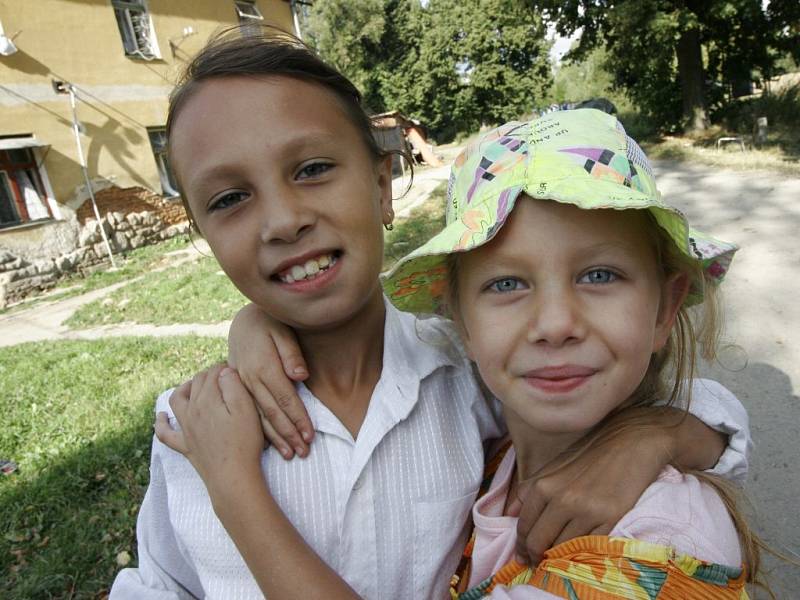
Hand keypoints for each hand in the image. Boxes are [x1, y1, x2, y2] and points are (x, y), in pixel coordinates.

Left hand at [155, 365, 264, 499]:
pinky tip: (162, 417)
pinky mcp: (184, 446)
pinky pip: (165, 433)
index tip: (236, 370)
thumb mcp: (246, 409)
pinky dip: (161, 423)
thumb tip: (223, 371)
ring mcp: (186, 429)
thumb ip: (233, 385)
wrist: (233, 476)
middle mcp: (191, 410)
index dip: (224, 368)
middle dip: (209, 375)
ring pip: (177, 399)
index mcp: (207, 399)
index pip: (212, 373)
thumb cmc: (244, 442)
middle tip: (224, 376)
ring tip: (196, 384)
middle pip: (196, 383)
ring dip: (185, 388)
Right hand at [228, 303, 313, 458]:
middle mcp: (250, 380)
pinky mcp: (238, 390)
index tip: (310, 435)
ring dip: (274, 438)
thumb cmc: (269, 324)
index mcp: (263, 366)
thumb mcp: (282, 330)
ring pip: (258, 417)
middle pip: (272, 413)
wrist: (243, 321)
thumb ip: (291, 353)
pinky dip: (259, 431)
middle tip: (303, 452)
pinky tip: (268, 444)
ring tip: (289, 454)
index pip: (285, 398)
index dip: (298, 418)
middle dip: (288, 434)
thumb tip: (301, 375)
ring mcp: (241, 386)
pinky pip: (248, 414)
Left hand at [509, 413, 676, 564]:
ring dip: (558, 559)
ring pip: (563, 549)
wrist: (631, 442)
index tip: (523, 556)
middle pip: (539, 542)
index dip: (521, 546)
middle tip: (538, 565)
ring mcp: (586, 510)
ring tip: (559, 561)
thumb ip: (529, 491)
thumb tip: (510, 516)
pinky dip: (582, 555)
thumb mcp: (554, 467)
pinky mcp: (610, 518)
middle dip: (535, 557)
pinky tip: (581, 555)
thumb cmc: (591, 454)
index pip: (524, 526)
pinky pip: (589, 548)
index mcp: (543, 485)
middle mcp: (562, 499)